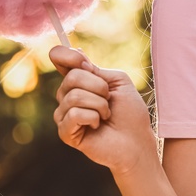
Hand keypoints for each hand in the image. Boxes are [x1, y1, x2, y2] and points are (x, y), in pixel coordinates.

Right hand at [50, 45, 156, 176]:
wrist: (137, 140)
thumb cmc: (130, 113)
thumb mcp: (117, 82)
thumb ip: (96, 70)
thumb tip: (75, 56)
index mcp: (79, 81)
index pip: (58, 58)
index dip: (65, 55)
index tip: (81, 60)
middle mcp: (67, 96)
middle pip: (71, 77)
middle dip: (99, 87)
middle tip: (109, 100)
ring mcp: (63, 114)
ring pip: (73, 96)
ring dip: (99, 104)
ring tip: (106, 115)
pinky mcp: (65, 132)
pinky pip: (73, 114)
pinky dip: (92, 117)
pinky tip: (97, 126)